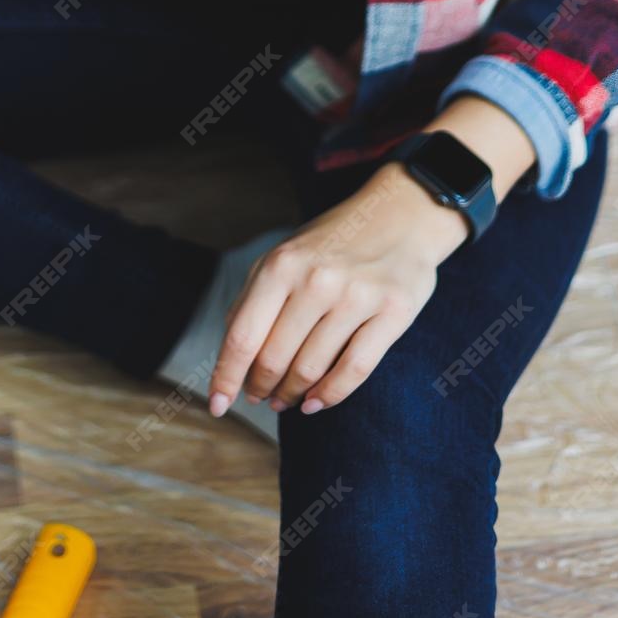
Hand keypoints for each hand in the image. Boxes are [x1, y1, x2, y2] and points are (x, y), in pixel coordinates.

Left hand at [207, 166, 467, 418]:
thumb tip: (230, 357)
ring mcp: (356, 296)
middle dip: (260, 387)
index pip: (243, 336)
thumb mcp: (285, 255)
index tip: (216, 405)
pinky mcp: (392, 312)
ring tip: (286, 400)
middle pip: (274, 359)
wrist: (400, 213)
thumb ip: (255, 298)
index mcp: (282, 264)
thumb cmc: (334, 242)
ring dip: (292, 395)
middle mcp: (317, 280)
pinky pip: (354, 370)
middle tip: (259, 397)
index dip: (226, 377)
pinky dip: (329, 396)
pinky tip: (315, 403)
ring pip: (311, 369)